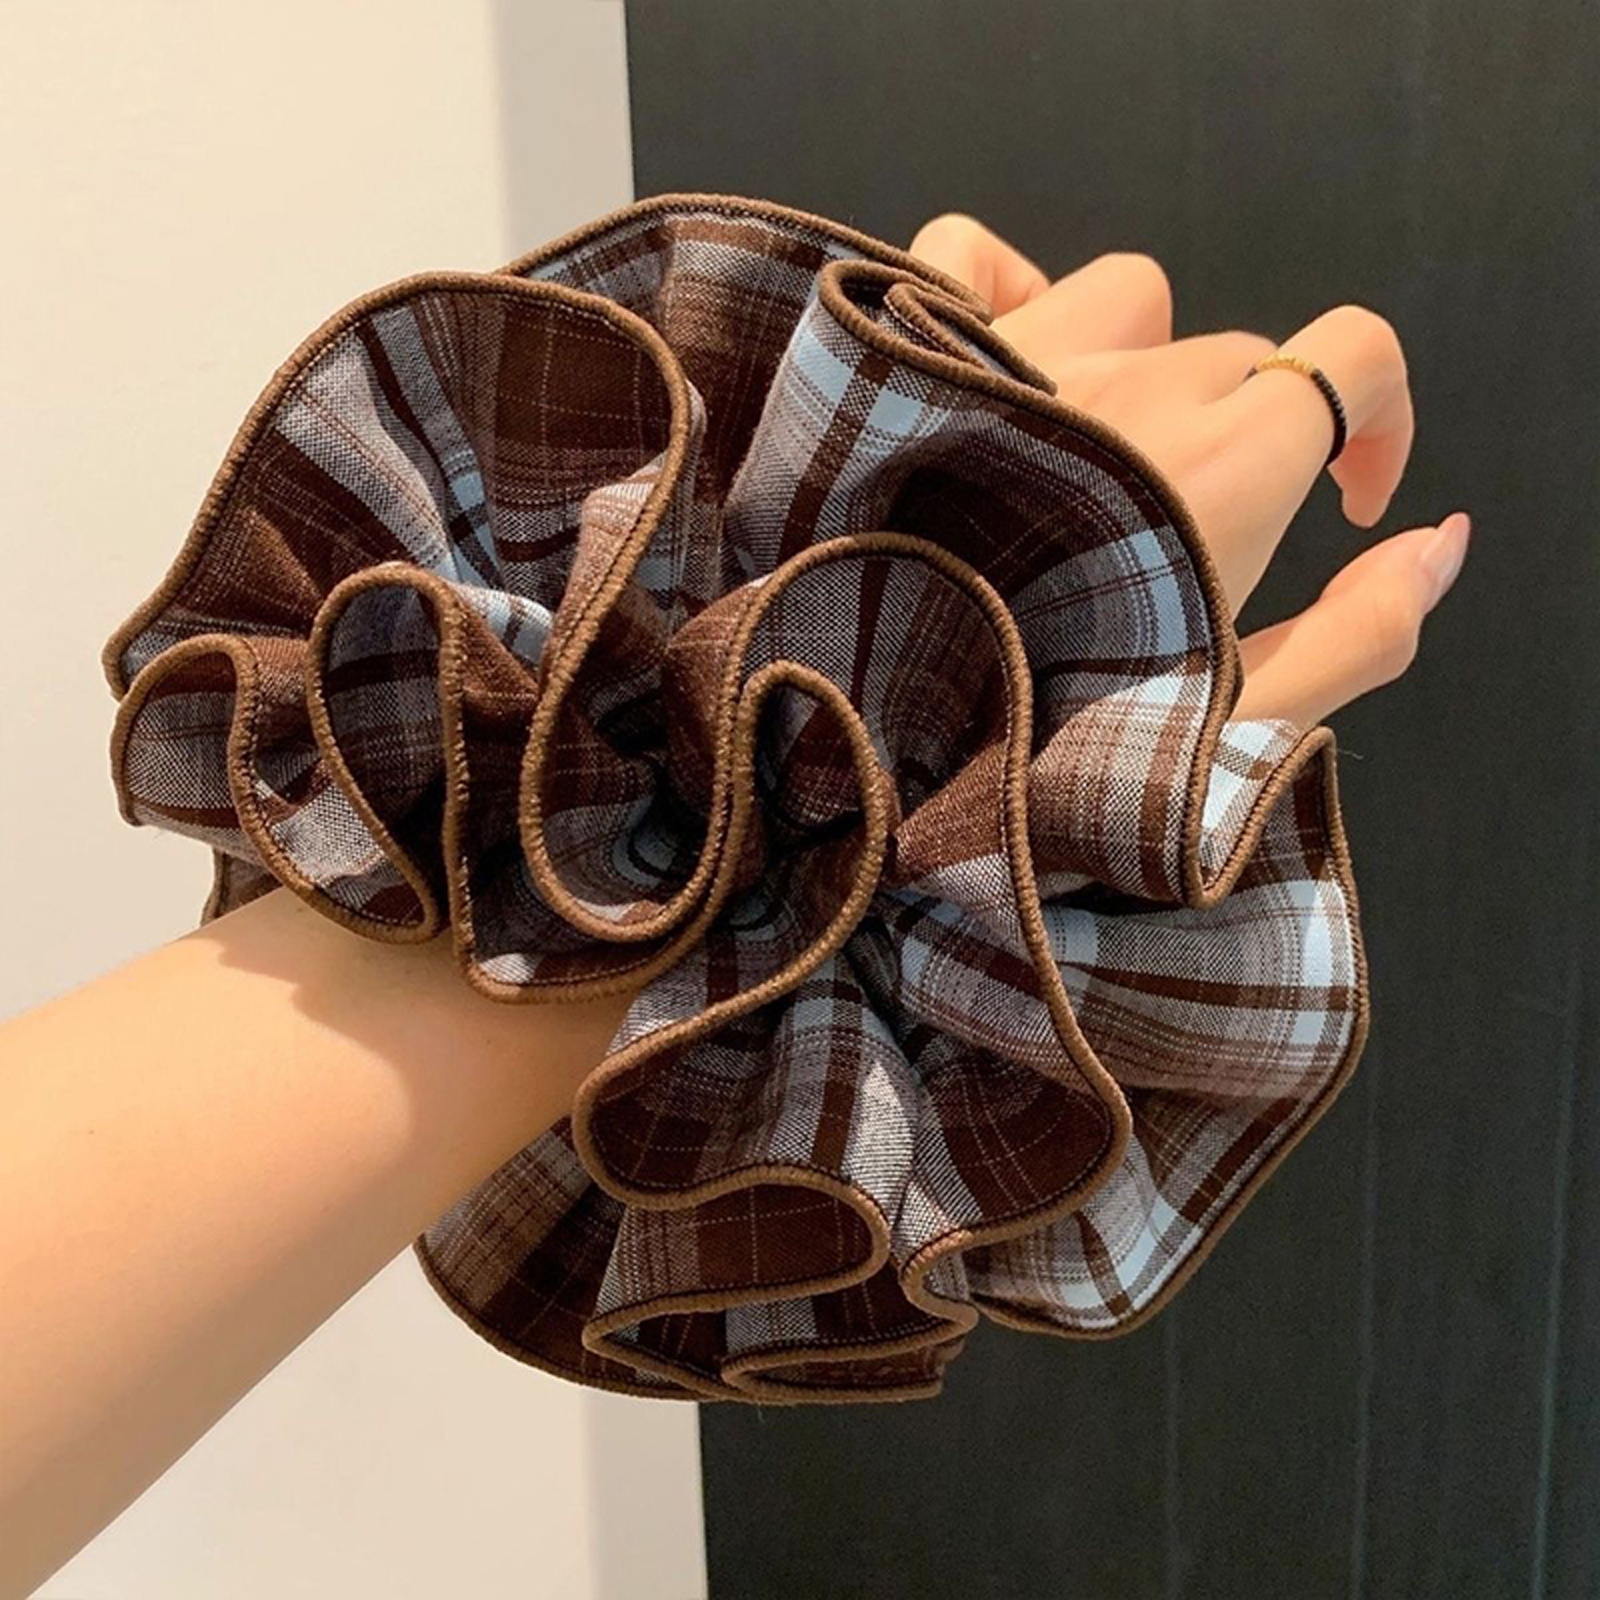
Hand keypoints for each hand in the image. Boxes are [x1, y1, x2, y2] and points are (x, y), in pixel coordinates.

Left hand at [909, 214, 1469, 725]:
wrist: (863, 733)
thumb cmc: (1047, 747)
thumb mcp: (1234, 727)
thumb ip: (1358, 632)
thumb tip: (1437, 542)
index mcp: (1220, 472)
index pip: (1356, 356)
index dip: (1375, 421)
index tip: (1344, 496)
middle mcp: (1131, 390)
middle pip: (1235, 361)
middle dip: (1235, 440)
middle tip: (1165, 549)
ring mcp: (1017, 356)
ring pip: (1129, 300)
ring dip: (1132, 363)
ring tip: (1080, 468)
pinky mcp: (916, 351)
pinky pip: (970, 255)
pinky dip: (996, 292)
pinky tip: (994, 369)